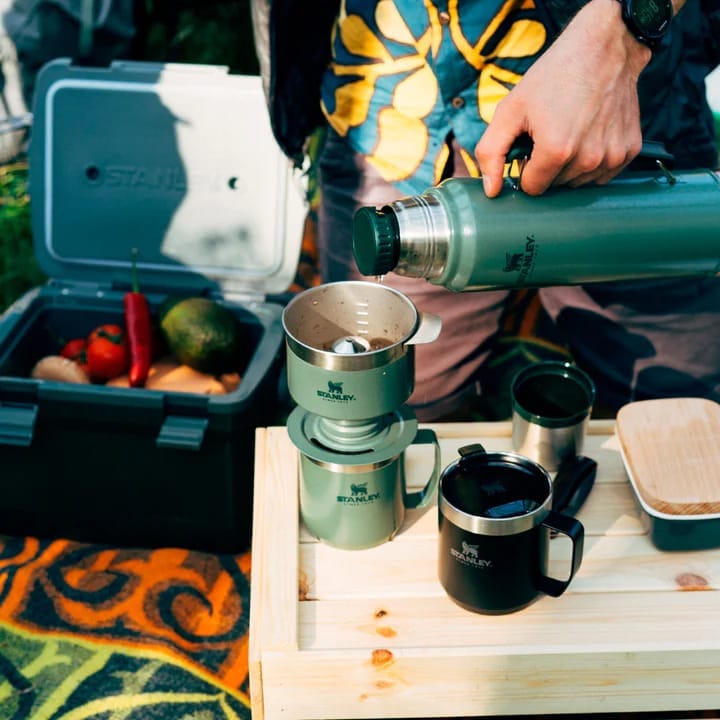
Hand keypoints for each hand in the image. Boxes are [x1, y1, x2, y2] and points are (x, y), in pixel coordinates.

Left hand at [474, 0, 651, 197]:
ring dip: (569, 166)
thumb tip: (491, 191)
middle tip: (550, 132)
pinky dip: (592, 162)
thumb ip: (492, 152)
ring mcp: (611, 157)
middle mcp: (588, 159)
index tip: (530, 146)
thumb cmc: (554, 77)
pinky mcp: (629, 151)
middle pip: (555, 186)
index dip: (525, 168)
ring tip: (571, 130)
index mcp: (556, 150)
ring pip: (577, 183)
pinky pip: (601, 175)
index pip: (532, 188)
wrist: (604, 48)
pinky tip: (590, 135)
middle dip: (546, 167)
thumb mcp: (510, 109)